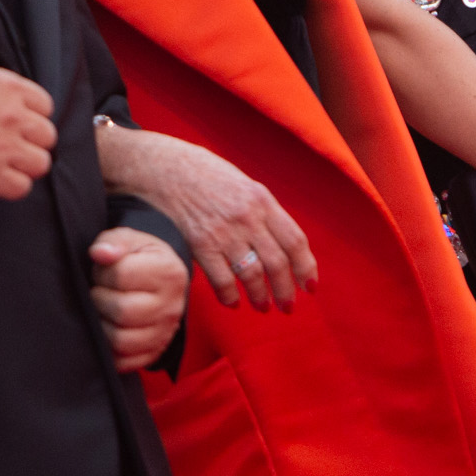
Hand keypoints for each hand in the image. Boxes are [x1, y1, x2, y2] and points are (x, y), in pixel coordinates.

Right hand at [0, 66, 54, 199]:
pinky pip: (21, 187)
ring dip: (25, 166)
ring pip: (41, 163)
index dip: (33, 116)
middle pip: (47, 136)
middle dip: (32, 142)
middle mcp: (12, 116)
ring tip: (6, 165)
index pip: (44, 105)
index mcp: (7, 88)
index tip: (22, 124)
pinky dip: (11, 187)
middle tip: (14, 147)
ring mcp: (4, 146)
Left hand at [89, 226, 188, 369]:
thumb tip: (100, 254)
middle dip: (100, 299)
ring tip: (103, 311)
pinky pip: (126, 362)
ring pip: (121, 340)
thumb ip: (113, 242)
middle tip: (100, 292)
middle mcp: (172, 304)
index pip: (121, 275)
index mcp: (168, 271)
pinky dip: (110, 351)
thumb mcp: (129, 240)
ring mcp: (165, 331)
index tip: (104, 270)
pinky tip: (108, 330)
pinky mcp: (155, 351)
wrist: (157, 278)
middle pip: (123, 310)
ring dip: (101, 325)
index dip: (103, 272)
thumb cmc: (138, 257)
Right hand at [97, 125, 316, 310]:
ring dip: (261, 296)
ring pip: (252, 274)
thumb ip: (263, 212)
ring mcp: (224, 232)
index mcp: (263, 200)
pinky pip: (222, 278)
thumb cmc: (206, 175)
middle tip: (287, 307)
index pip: (295, 240)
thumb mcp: (244, 184)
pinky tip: (233, 302)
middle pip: (277, 263)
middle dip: (286, 290)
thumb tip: (283, 245)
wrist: (166, 168)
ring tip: (263, 307)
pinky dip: (230, 295)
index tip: (310, 287)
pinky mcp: (200, 244)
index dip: (306, 267)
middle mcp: (248, 217)